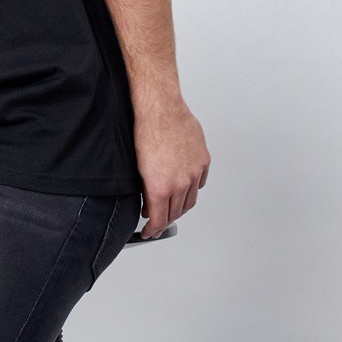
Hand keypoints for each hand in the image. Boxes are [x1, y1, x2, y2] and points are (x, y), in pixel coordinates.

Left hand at [134, 96, 210, 238]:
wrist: (160, 109)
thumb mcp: (138, 168)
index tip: (149, 232)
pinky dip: (193, 189)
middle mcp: (180, 183)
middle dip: (166, 219)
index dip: (154, 229)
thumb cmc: (145, 133)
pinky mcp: (203, 160)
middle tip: (158, 221)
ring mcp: (194, 172)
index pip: (160, 219)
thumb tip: (149, 204)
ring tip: (172, 207)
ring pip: (191, 200)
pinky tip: (186, 188)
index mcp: (161, 187)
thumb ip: (146, 190)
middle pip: (176, 212)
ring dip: (180, 207)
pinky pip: (201, 182)